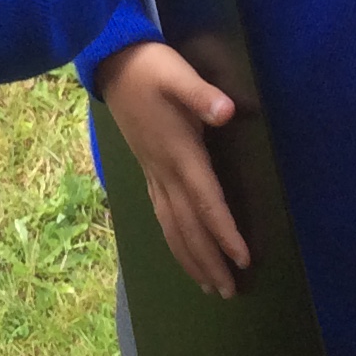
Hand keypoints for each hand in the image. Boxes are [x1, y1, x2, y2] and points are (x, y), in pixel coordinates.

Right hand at [94, 41, 249, 297]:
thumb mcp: (178, 75)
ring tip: (209, 285)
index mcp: (179, 153)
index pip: (205, 201)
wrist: (113, 63)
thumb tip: (227, 112)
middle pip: (188, 226)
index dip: (224, 232)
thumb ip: (201, 94)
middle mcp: (164, 171)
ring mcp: (153, 173)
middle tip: (229, 291)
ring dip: (191, 258)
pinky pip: (161, 215)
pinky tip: (181, 249)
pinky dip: (174, 239)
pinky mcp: (148, 169)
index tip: (242, 260)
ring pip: (172, 226)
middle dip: (209, 260)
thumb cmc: (152, 68)